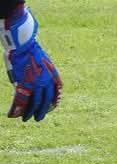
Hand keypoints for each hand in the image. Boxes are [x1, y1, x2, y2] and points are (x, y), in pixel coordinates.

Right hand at [3, 6, 61, 122]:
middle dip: (42, 110)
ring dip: (29, 112)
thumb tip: (37, 80)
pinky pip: (20, 101)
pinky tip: (12, 114)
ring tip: (27, 119)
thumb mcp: (41, 61)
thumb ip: (42, 72)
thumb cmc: (30, 50)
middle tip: (39, 118)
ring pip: (34, 103)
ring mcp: (35, 83)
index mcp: (53, 74)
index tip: (52, 107)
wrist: (24, 44)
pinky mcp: (23, 84)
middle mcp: (46, 81)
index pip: (57, 91)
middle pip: (46, 100)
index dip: (54, 100)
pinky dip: (16, 109)